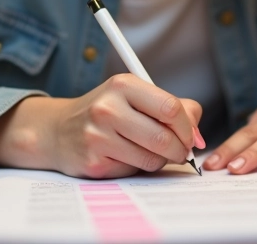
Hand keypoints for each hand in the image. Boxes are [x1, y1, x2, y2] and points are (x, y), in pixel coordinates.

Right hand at [0, 74, 204, 178]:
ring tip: (149, 152)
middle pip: (164, 138)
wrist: (57, 130)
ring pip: (151, 159)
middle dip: (179, 150)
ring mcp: (98, 136)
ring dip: (159, 161)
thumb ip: (174, 109)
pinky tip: (125, 157)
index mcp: (123, 85)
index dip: (187, 127)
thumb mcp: (136, 97)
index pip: (170, 107)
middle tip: (179, 152)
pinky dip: (137, 168)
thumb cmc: (107, 112)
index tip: (190, 136)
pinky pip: (132, 171)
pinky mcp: (93, 161)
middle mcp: (108, 107)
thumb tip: (198, 136)